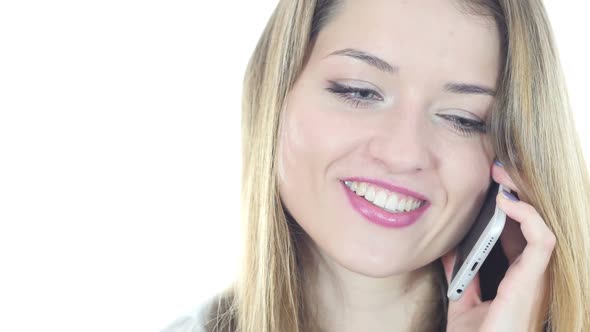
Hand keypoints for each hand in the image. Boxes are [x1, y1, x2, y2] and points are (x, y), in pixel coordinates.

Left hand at [441, 161, 555, 331]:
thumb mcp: (464, 298)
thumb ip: (464, 273)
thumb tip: (454, 247)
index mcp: (517, 279)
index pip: (519, 235)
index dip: (510, 209)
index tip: (493, 186)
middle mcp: (530, 277)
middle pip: (533, 227)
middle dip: (520, 195)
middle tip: (499, 171)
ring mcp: (534, 279)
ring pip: (542, 226)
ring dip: (525, 198)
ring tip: (504, 178)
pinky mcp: (531, 282)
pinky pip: (542, 241)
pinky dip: (529, 217)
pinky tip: (508, 203)